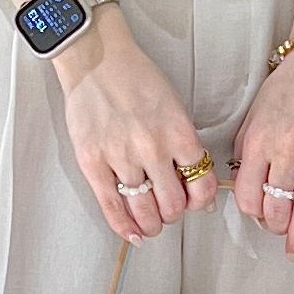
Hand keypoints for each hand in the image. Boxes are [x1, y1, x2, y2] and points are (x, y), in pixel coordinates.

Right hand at [53, 6, 217, 244]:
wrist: (96, 58)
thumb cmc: (137, 78)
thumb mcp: (173, 107)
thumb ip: (183, 144)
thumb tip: (193, 184)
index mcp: (178, 132)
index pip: (200, 184)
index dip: (200, 202)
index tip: (194, 203)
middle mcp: (152, 148)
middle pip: (172, 204)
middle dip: (173, 215)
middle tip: (168, 211)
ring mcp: (120, 156)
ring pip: (144, 210)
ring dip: (151, 224)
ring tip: (151, 224)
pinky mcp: (93, 162)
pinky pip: (112, 206)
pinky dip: (124, 227)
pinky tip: (133, 235)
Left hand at [231, 45, 293, 258]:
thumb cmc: (288, 91)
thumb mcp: (253, 119)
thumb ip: (246, 156)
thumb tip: (248, 193)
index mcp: (261, 142)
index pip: (250, 197)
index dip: (253, 213)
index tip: (259, 215)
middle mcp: (289, 149)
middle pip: (277, 209)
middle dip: (276, 227)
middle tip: (279, 229)